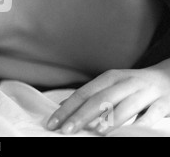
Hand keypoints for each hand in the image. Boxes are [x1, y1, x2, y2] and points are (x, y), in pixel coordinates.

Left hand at [46, 66, 169, 134]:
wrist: (169, 78)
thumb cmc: (133, 85)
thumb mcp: (111, 85)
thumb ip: (90, 95)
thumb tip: (62, 107)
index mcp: (110, 78)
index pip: (84, 93)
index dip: (68, 108)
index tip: (53, 122)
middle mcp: (126, 83)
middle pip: (100, 100)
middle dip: (81, 116)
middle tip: (66, 131)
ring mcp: (146, 93)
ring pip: (125, 107)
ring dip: (109, 121)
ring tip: (95, 133)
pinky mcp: (164, 103)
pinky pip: (151, 115)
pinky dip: (140, 124)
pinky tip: (129, 134)